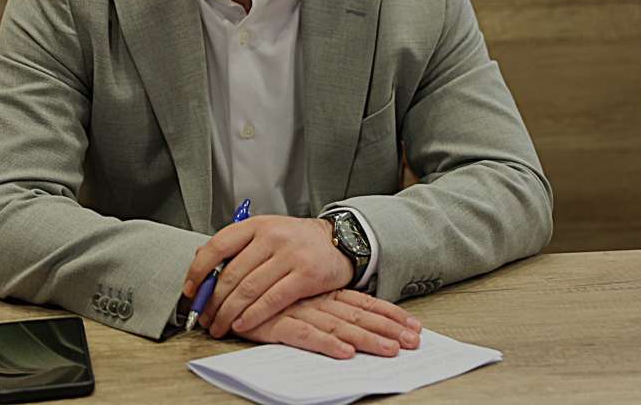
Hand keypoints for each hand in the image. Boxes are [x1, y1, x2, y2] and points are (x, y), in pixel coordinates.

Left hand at [183, 215, 352, 337]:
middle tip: (204, 317)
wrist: (340, 240)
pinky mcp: (305, 275)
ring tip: (219, 325)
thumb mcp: (267, 232)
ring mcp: (289, 255)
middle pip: (231, 274)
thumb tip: (200, 259)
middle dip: (212, 301)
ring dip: (228, 313)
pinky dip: (253, 315)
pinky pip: (272, 300)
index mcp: (257, 225)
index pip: (218, 245)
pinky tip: (242, 324)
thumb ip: (237, 246)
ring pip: (248, 289)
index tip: (190, 290)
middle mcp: (272, 236)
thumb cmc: (299, 240)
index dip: (199, 270)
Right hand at [240, 290, 421, 358]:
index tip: (413, 326)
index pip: (363, 303)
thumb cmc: (265, 294)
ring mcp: (298, 311)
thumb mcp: (300, 298)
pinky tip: (344, 353)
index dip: (388, 314)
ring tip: (390, 350)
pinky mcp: (277, 323)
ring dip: (367, 338)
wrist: (227, 286)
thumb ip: (322, 308)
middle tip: (413, 342)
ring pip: (339, 326)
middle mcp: (315, 300)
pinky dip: (326, 344)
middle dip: (388, 329)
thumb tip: (352, 326)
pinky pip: (305, 335)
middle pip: (358, 315)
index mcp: (322, 293)